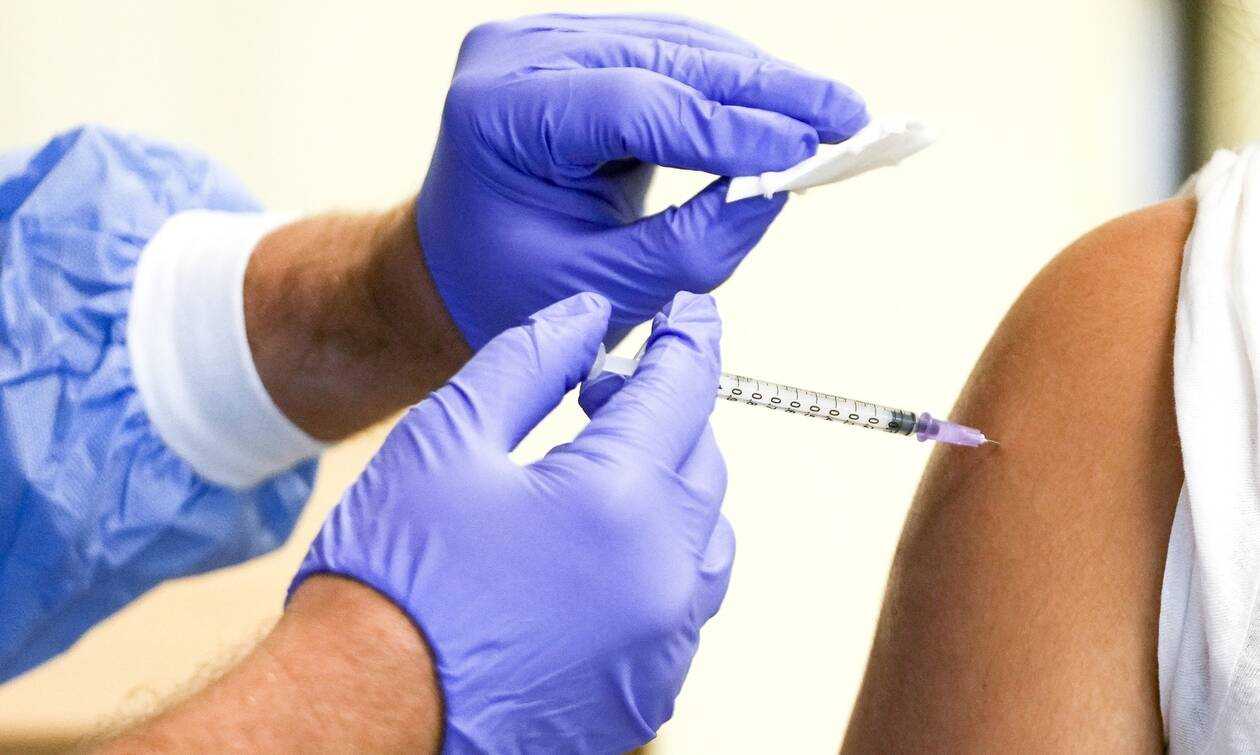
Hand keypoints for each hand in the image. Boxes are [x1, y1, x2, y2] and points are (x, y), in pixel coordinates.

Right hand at [291, 291, 732, 751]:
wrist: (358, 713)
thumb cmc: (389, 585)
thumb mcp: (445, 438)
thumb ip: (530, 361)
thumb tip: (585, 320)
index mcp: (616, 503)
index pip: (684, 390)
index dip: (688, 339)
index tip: (690, 314)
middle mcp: (660, 579)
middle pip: (702, 460)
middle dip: (663, 413)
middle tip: (603, 393)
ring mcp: (662, 646)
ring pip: (707, 536)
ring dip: (670, 488)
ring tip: (599, 472)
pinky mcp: (648, 692)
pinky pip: (684, 605)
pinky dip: (658, 561)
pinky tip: (595, 551)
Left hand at [417, 13, 867, 347]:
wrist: (458, 261)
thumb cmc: (510, 283)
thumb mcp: (602, 284)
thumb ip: (691, 245)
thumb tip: (777, 189)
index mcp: (497, 114)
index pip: (633, 104)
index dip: (728, 128)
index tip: (804, 154)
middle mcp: (515, 56)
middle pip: (664, 56)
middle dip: (765, 91)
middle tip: (849, 118)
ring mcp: (543, 39)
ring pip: (678, 42)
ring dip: (760, 80)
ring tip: (833, 113)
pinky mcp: (576, 45)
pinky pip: (669, 51)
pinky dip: (730, 81)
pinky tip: (784, 104)